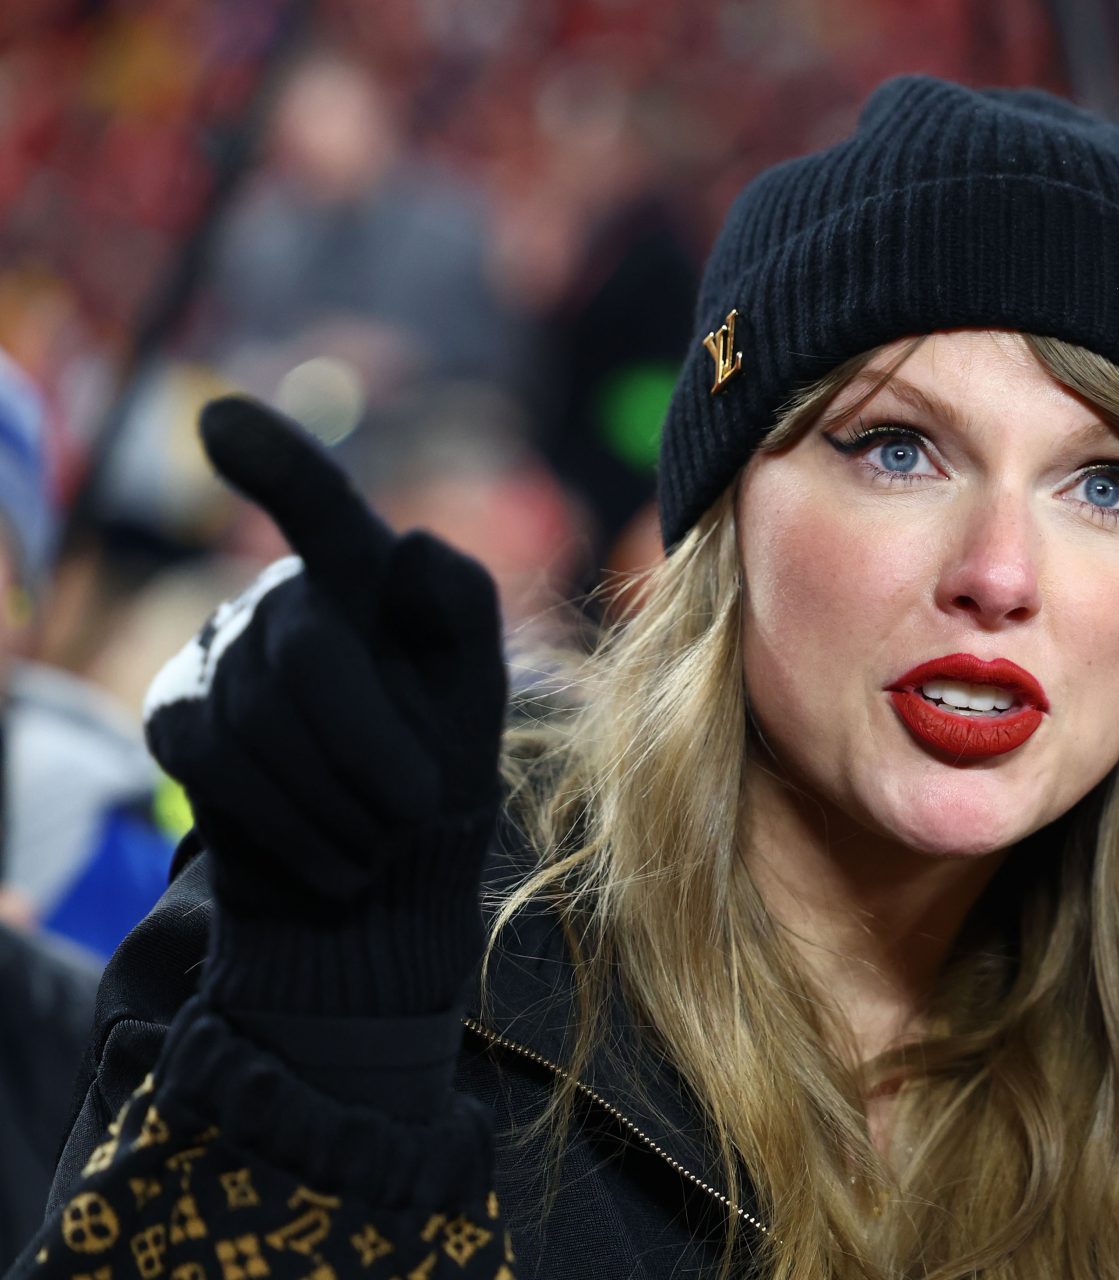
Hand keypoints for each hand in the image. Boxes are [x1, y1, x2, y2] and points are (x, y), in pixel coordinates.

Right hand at [145, 396, 505, 1014]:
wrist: (388, 869)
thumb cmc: (441, 760)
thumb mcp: (475, 688)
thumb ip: (462, 611)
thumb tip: (412, 545)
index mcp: (364, 568)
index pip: (321, 505)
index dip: (276, 462)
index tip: (220, 421)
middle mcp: (283, 592)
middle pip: (312, 656)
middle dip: (375, 747)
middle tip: (414, 807)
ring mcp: (218, 649)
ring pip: (260, 721)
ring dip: (338, 798)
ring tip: (378, 832)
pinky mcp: (174, 715)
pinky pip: (216, 765)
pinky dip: (291, 822)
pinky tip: (335, 854)